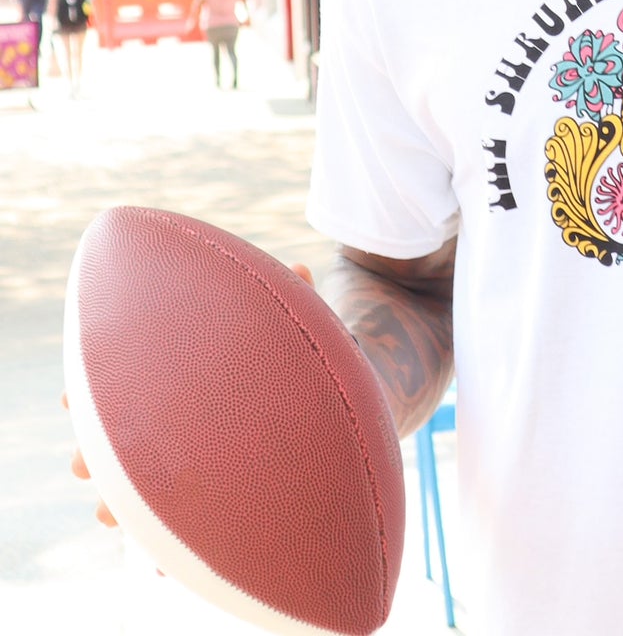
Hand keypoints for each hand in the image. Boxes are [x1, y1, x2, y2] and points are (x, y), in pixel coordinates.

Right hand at [64, 265, 318, 529]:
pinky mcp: (217, 504)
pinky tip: (159, 567)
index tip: (71, 395)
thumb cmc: (305, 365)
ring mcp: (194, 469)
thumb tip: (301, 270)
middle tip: (81, 464)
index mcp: (189, 381)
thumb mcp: (298, 332)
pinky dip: (167, 551)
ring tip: (107, 517)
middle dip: (97, 454)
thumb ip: (293, 303)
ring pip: (143, 494)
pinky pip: (181, 536)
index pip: (130, 382)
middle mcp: (183, 427)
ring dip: (121, 506)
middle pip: (123, 443)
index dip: (95, 389)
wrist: (336, 412)